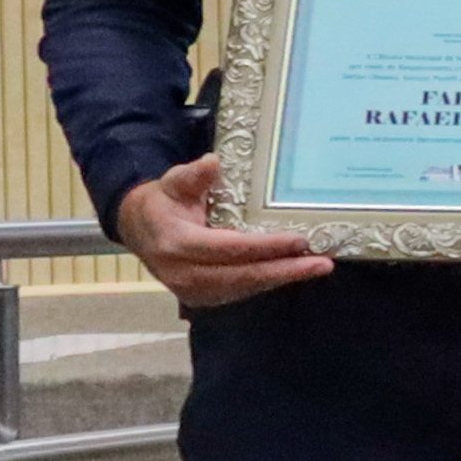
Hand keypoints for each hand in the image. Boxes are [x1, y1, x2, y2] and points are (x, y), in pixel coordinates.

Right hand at [111, 154, 327, 310]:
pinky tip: (293, 272)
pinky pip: (240, 291)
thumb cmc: (163, 202)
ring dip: (282, 279)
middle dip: (284, 271)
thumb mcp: (173, 182)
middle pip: (242, 275)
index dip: (265, 247)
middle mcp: (183, 273)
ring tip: (317, 268)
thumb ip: (193, 175)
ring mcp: (191, 290)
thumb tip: (212, 163)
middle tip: (322, 264)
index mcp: (177, 243)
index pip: (229, 248)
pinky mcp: (201, 297)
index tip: (299, 241)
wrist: (139, 230)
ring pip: (244, 288)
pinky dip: (268, 282)